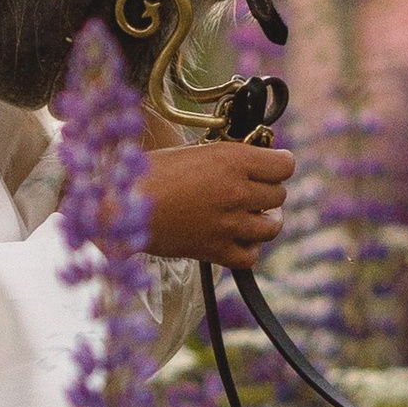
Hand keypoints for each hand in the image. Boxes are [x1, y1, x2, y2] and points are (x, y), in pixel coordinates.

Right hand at [145, 139, 294, 265]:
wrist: (121, 205)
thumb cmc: (149, 173)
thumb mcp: (193, 150)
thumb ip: (227, 157)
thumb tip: (252, 161)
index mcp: (233, 160)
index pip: (286, 164)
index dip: (279, 164)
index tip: (270, 166)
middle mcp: (237, 191)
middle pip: (280, 195)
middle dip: (268, 192)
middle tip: (251, 191)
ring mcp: (229, 224)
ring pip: (273, 226)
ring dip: (265, 221)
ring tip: (251, 216)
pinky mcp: (215, 251)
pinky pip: (251, 255)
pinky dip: (249, 249)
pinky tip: (238, 239)